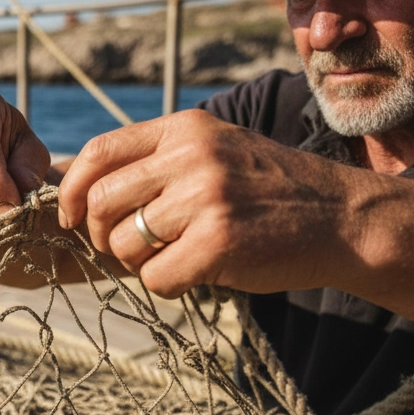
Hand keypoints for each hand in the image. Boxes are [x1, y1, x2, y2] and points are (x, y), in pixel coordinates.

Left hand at [57, 109, 360, 297]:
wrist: (342, 217)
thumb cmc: (265, 191)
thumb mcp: (213, 151)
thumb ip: (155, 161)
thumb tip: (73, 187)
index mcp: (185, 129)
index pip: (98, 152)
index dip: (71, 191)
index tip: (72, 217)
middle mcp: (192, 156)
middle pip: (99, 202)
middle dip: (101, 235)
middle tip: (127, 248)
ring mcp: (206, 198)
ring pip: (122, 243)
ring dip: (137, 262)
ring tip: (174, 255)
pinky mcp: (218, 242)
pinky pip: (154, 278)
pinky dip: (167, 285)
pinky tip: (197, 273)